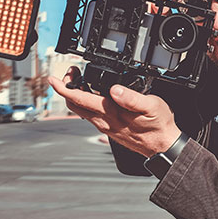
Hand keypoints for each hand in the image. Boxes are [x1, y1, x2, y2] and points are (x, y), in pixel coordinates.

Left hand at [48, 66, 181, 157]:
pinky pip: (91, 114)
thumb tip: (115, 89)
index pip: (80, 99)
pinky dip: (86, 101)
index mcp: (111, 113)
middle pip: (74, 105)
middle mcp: (104, 121)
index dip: (64, 88)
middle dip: (67, 88)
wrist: (163, 145)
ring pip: (81, 110)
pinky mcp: (109, 128)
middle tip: (72, 73)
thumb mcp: (151, 106)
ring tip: (81, 79)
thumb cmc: (158, 126)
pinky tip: (94, 94)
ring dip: (76, 94)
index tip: (54, 79)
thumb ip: (132, 98)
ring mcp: (105, 126)